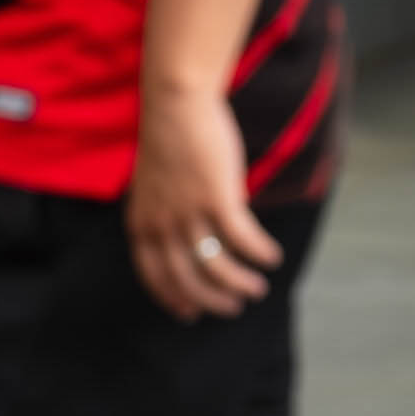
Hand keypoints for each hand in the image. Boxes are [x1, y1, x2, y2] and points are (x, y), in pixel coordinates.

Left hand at [124, 80, 280, 321]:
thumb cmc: (169, 137)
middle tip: (233, 306)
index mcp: (142, 221)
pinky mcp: (218, 199)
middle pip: (187, 279)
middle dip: (211, 300)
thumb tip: (188, 237)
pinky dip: (260, 253)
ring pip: (217, 266)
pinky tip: (273, 257)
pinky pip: (243, 239)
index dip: (173, 297)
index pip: (154, 275)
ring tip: (257, 288)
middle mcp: (162, 223)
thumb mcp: (154, 184)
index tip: (190, 313)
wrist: (176, 102)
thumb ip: (163, 213)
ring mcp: (189, 213)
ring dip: (240, 283)